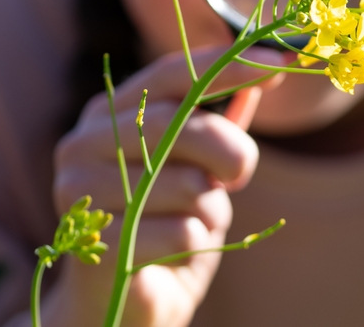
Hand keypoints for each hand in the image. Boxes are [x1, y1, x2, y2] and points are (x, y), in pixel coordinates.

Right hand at [41, 46, 283, 326]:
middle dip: (231, 152)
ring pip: (186, 182)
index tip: (284, 60)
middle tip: (239, 177)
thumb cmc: (167, 226)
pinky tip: (173, 252)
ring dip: (210, 209)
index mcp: (109, 112)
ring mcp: (80, 190)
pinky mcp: (96, 239)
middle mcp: (84, 142)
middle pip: (180, 124)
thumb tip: (264, 71)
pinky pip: (182, 230)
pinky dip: (196, 243)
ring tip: (190, 222)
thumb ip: (221, 122)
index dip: (229, 64)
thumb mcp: (201, 169)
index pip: (173, 73)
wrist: (130, 303)